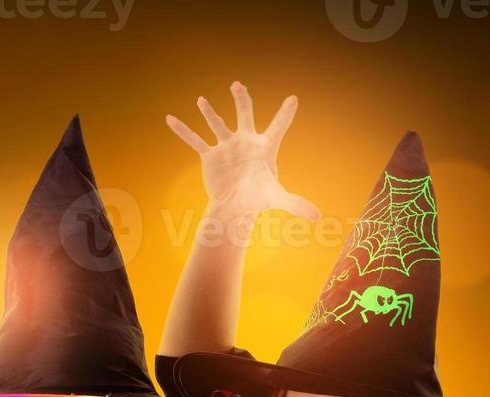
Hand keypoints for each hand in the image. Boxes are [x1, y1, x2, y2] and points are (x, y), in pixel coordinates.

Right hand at [165, 81, 319, 221]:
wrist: (235, 206)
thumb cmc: (259, 197)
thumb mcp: (277, 199)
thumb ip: (297, 204)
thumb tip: (318, 217)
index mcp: (265, 147)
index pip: (278, 127)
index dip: (286, 114)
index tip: (294, 99)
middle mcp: (245, 141)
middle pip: (245, 115)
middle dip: (242, 101)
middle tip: (237, 85)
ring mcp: (226, 146)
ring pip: (218, 125)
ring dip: (209, 113)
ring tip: (201, 100)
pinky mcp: (210, 156)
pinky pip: (195, 140)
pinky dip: (183, 131)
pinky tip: (171, 119)